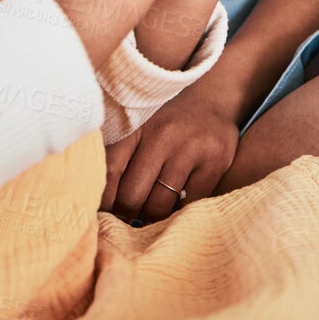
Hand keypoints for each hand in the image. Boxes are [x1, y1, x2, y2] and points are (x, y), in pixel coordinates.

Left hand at [101, 85, 242, 223]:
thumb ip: (120, 157)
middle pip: (132, 195)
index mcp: (138, 126)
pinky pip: (189, 204)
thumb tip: (103, 204)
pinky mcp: (215, 162)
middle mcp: (163, 135)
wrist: (212, 99)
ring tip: (149, 217)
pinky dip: (179, 212)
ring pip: (160, 204)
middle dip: (126, 214)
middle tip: (126, 220)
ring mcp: (191, 149)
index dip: (104, 200)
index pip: (110, 171)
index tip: (103, 214)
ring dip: (152, 217)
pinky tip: (174, 207)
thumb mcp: (140, 127)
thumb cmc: (167, 122)